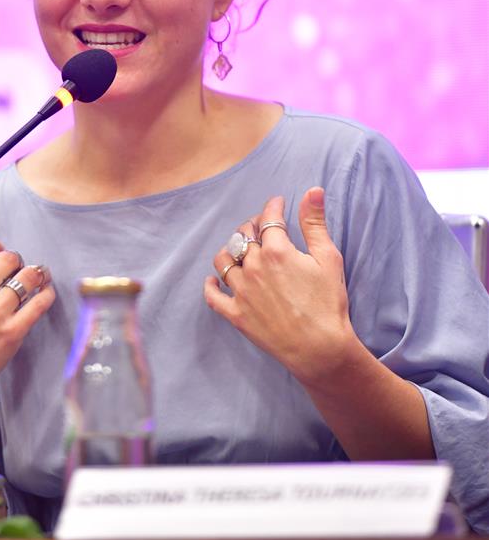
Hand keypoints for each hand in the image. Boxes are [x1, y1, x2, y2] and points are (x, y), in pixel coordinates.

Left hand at [203, 189, 355, 384]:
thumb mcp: (328, 258)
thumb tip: (313, 190)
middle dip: (252, 225)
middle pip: (243, 235)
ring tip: (241, 250)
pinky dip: (210, 285)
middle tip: (262, 227)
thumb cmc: (328, 303)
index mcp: (275, 251)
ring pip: (224, 260)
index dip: (273, 207)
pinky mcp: (236, 314)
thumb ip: (315, 222)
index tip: (277, 204)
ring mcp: (241, 291)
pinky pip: (213, 296)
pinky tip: (214, 280)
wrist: (321, 349)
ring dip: (231, 250)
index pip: (268, 219)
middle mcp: (253, 267)